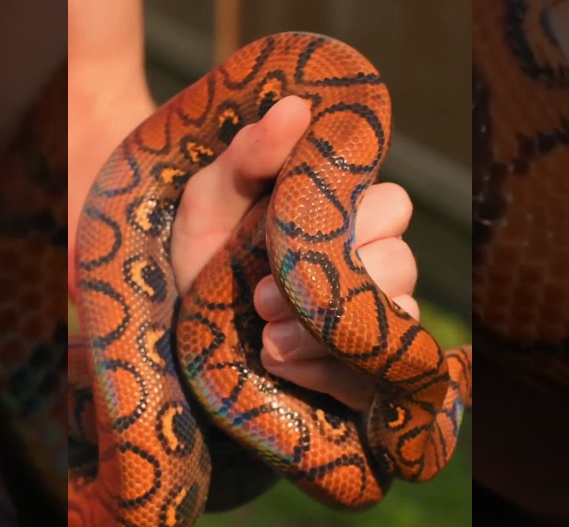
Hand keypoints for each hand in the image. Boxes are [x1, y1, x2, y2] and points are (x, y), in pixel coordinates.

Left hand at [170, 95, 419, 411]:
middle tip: (261, 299)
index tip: (281, 241)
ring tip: (267, 340)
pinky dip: (327, 372)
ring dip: (330, 332)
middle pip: (401, 264)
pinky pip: (372, 375)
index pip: (392, 206)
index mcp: (346, 217)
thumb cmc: (196, 252)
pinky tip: (278, 365)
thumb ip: (248, 156)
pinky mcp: (357, 376)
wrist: (167, 331)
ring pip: (395, 319)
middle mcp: (369, 266)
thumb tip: (295, 107)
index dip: (352, 223)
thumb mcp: (207, 201)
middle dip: (335, 284)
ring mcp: (367, 323)